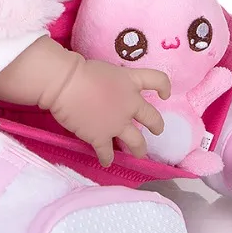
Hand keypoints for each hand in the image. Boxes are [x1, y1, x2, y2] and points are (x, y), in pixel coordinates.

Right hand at [42, 54, 170, 166]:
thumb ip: (116, 83)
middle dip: (157, 126)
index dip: (164, 87)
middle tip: (157, 130)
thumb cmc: (82, 70)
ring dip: (140, 149)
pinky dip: (107, 158)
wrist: (66, 83)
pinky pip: (107, 152)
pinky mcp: (101, 137)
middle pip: (152, 118)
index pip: (157, 80)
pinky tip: (106, 162)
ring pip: (137, 142)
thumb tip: (110, 92)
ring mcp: (117, 123)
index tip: (165, 94)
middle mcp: (130, 104)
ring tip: (140, 153)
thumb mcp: (108, 70)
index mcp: (131, 82)